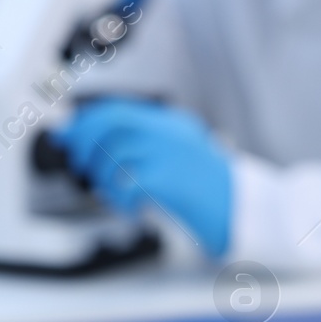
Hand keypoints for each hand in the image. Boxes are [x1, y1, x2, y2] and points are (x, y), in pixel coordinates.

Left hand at [54, 97, 232, 257]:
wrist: (249, 211)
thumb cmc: (216, 193)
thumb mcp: (186, 158)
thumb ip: (150, 149)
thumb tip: (101, 149)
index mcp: (174, 124)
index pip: (118, 109)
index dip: (88, 122)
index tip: (71, 135)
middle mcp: (170, 132)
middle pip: (111, 123)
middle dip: (85, 142)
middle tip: (80, 164)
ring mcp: (169, 154)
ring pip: (113, 154)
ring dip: (102, 178)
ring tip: (113, 195)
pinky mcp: (167, 180)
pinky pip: (125, 184)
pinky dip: (120, 199)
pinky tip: (130, 209)